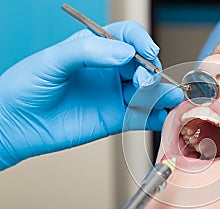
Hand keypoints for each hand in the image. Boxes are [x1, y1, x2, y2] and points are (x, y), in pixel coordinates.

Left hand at [0, 20, 183, 169]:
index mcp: (95, 49)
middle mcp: (109, 71)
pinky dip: (156, 116)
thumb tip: (125, 53)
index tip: (147, 50)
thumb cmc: (26, 87)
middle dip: (151, 71)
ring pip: (147, 91)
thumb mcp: (52, 60)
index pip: (128, 37)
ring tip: (169, 98)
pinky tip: (162, 115)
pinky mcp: (115, 119)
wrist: (16, 124)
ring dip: (161, 93)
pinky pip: (141, 116)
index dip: (141, 41)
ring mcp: (114, 95)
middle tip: (144, 81)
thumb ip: (88, 51)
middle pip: (144, 65)